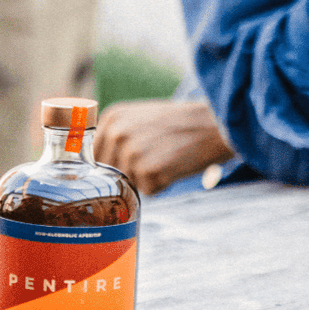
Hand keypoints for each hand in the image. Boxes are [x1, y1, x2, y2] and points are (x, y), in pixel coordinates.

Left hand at [93, 100, 232, 195]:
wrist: (214, 125)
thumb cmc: (179, 124)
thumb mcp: (140, 118)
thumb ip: (117, 135)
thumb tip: (94, 164)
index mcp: (112, 118)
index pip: (95, 155)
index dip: (112, 164)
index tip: (131, 162)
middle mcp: (116, 133)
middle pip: (110, 172)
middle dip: (131, 172)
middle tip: (157, 156)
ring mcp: (131, 152)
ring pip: (129, 183)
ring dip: (148, 179)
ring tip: (167, 158)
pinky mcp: (147, 170)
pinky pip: (147, 191)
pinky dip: (162, 185)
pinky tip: (174, 166)